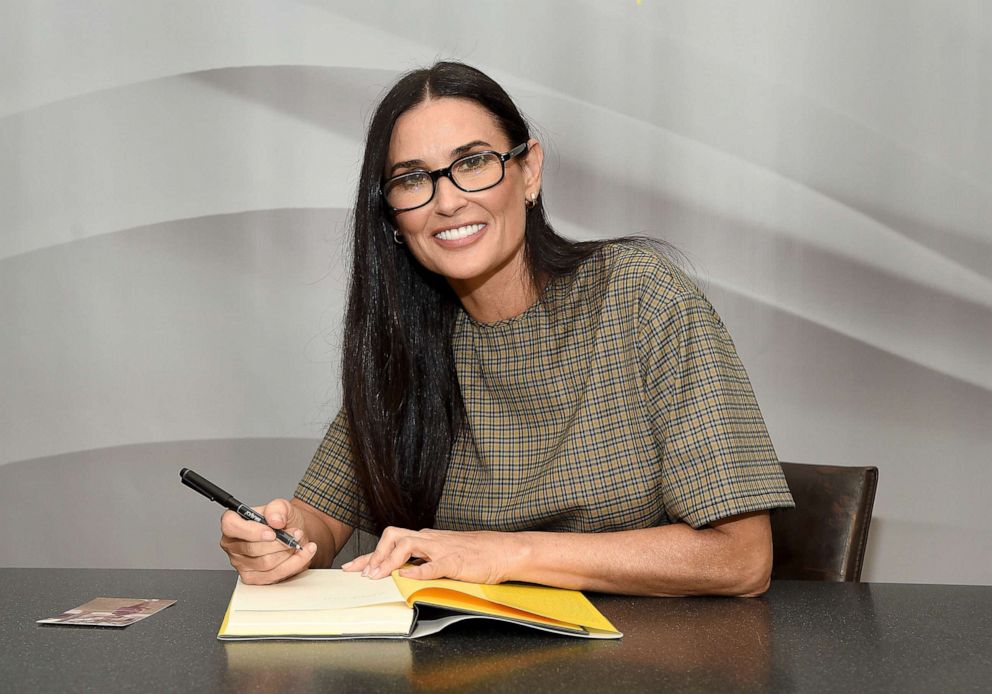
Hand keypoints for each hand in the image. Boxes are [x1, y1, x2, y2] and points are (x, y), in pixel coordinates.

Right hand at [219, 498, 317, 584]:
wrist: (293, 534)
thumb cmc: (282, 521)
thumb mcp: (282, 506)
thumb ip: (278, 508)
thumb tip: (275, 520)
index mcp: (233, 523)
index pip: (230, 526)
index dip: (251, 530)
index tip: (272, 532)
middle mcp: (233, 545)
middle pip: (252, 548)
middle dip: (280, 542)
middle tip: (296, 533)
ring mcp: (241, 563)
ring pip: (265, 563)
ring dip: (287, 552)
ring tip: (298, 541)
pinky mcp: (253, 578)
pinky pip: (274, 575)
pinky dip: (294, 563)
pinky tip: (303, 553)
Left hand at [341, 527, 520, 583]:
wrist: (501, 551)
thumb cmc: (473, 554)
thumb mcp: (442, 554)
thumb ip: (423, 560)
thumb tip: (401, 572)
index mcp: (425, 539)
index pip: (390, 542)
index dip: (369, 555)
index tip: (351, 568)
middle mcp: (429, 539)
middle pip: (393, 535)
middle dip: (375, 554)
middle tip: (363, 574)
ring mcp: (441, 549)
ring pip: (408, 544)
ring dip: (389, 560)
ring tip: (378, 576)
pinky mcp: (454, 561)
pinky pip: (432, 565)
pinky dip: (417, 571)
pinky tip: (405, 577)